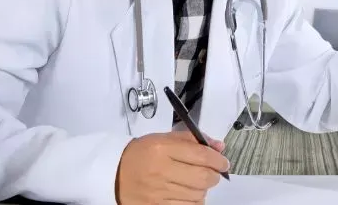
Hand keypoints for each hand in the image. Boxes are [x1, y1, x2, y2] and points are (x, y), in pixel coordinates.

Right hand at [115, 131, 229, 204]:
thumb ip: (191, 140)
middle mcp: (160, 171)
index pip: (202, 156)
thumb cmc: (141, 153)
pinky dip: (194, 202)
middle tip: (212, 173)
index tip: (223, 162)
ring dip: (203, 189)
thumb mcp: (162, 139)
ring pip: (198, 195)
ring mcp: (158, 193)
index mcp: (161, 149)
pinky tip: (189, 195)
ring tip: (196, 183)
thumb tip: (219, 147)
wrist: (113, 174)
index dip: (218, 160)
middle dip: (214, 175)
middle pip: (204, 178)